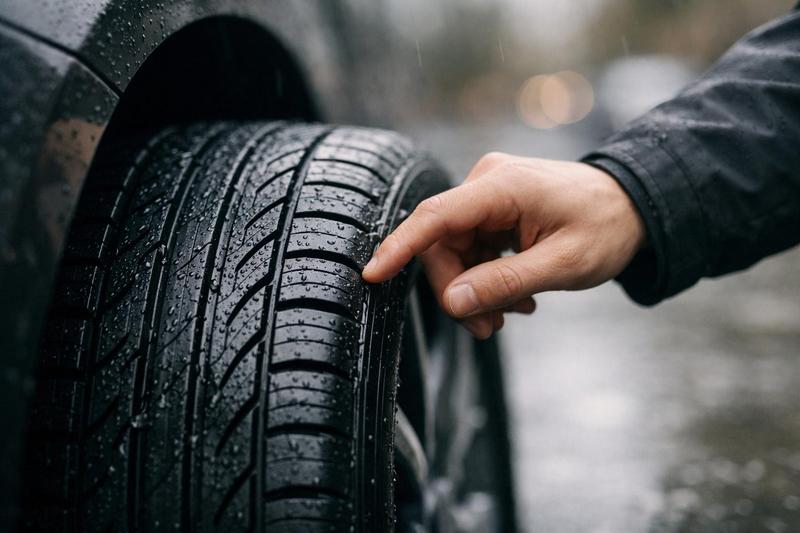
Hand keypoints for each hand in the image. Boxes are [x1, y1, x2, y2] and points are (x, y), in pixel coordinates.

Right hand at [362, 153, 645, 338]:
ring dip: (477, 290)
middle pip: (443, 245)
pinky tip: (518, 298)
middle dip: (460, 291)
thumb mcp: (561, 265)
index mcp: (501, 187)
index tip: (370, 275)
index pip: (434, 217)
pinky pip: (473, 248)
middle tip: (489, 329)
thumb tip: (452, 302)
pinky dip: (487, 277)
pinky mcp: (495, 208)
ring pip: (456, 252)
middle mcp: (487, 183)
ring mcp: (490, 195)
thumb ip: (504, 283)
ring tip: (512, 315)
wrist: (635, 206)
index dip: (399, 248)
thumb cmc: (606, 228)